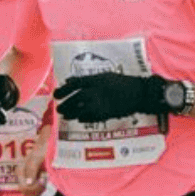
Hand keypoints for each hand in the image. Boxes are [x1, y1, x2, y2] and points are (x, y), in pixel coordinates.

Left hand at [55, 72, 171, 123]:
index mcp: (95, 80)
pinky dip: (82, 118)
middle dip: (65, 104)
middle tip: (59, 108)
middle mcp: (96, 92)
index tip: (56, 94)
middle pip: (75, 99)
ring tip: (65, 115)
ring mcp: (100, 103)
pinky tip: (79, 119)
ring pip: (80, 110)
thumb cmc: (121, 82)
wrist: (138, 93)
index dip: (63, 90)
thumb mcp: (104, 76)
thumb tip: (69, 80)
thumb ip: (87, 79)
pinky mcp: (105, 114)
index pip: (74, 84)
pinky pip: (90, 118)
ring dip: (71, 113)